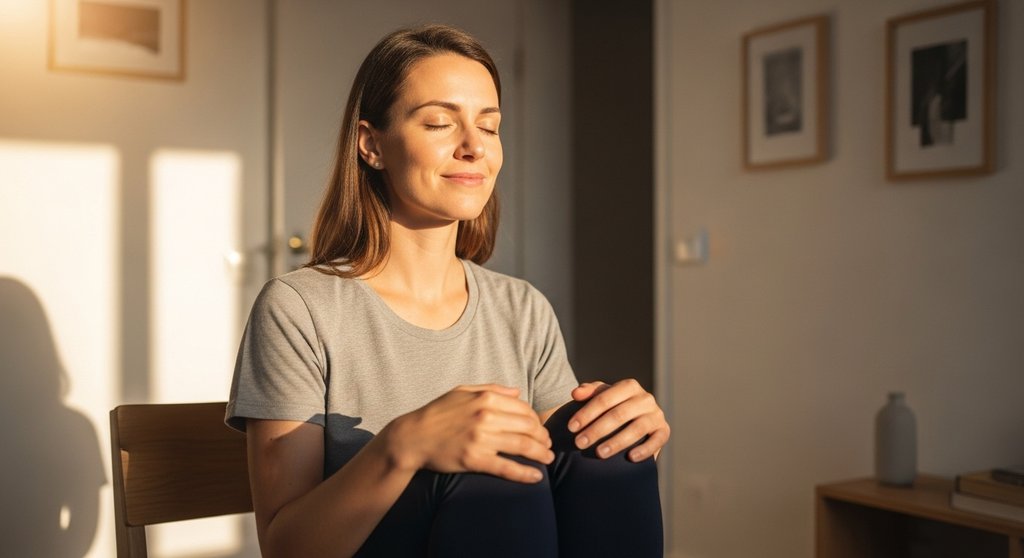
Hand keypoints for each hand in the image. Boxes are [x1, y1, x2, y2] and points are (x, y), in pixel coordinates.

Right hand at [387, 384, 553, 482]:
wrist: (412, 437)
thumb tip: (517, 391)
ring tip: (548, 459)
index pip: (523, 409)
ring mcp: (480, 438)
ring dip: (541, 454)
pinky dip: (525, 473)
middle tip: (548, 445)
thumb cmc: (437, 413)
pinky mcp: (474, 459)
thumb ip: (491, 389)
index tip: (540, 429)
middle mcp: (485, 416)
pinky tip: (537, 477)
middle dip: (543, 437)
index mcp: (485, 398)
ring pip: (522, 446)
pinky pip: (506, 467)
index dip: (537, 420)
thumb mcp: (462, 392)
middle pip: (528, 427)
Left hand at [568, 379, 669, 461]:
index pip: (604, 399)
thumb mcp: (602, 396)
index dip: (586, 413)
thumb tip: (575, 393)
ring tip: (599, 453)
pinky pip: (657, 441)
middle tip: (579, 443)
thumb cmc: (614, 406)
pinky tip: (630, 458)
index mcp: (629, 386)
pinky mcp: (664, 431)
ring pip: (636, 428)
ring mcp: (656, 415)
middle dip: (597, 430)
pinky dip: (644, 450)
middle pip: (619, 414)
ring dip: (617, 442)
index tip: (571, 428)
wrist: (638, 419)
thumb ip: (589, 392)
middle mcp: (645, 398)